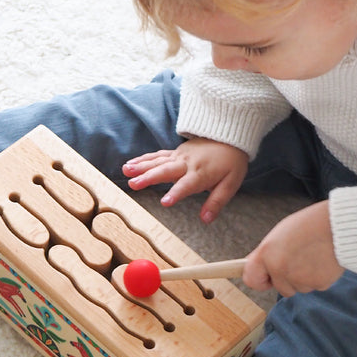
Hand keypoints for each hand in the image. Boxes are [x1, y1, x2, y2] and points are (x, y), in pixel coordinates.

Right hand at [123, 138, 248, 222]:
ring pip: (158, 161)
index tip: (164, 202)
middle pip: (166, 171)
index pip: (187, 185)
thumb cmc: (231, 162)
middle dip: (149, 178)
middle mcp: (187, 164)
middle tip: (134, 185)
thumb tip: (206, 219)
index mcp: (201, 173)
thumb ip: (216, 202)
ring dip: (141, 166)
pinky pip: (157, 156)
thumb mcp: (231, 184)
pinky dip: (143, 159)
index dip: (176, 193)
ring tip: (126, 172)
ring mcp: (179, 156)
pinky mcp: (175, 152)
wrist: (230, 136)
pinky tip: (130, 164)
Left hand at [242, 201, 342, 296]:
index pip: (251, 279)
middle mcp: (280, 269)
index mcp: (267, 253)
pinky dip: (319, 277)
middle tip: (300, 259)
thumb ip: (267, 253)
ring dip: (305, 278)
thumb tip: (258, 267)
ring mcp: (299, 278)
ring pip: (299, 288)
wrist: (339, 225)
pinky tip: (323, 260)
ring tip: (313, 256)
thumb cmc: (310, 225)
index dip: (260, 280)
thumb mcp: (280, 233)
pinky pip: (315, 286)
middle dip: (288, 279)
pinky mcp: (318, 284)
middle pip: (280, 288)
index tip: (266, 279)